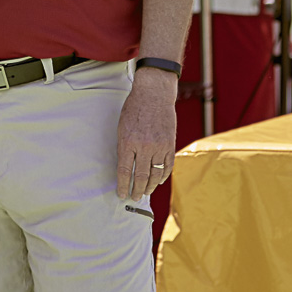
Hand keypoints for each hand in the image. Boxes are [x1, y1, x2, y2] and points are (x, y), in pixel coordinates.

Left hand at [116, 69, 177, 198]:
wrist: (154, 94)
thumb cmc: (135, 108)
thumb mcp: (122, 127)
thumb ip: (124, 147)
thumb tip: (125, 167)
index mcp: (128, 142)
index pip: (124, 171)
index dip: (122, 186)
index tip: (121, 194)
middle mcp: (144, 146)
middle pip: (139, 177)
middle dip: (136, 191)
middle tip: (134, 198)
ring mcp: (159, 146)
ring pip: (154, 175)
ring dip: (149, 186)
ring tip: (144, 192)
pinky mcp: (170, 144)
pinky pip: (167, 166)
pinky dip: (162, 176)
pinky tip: (157, 181)